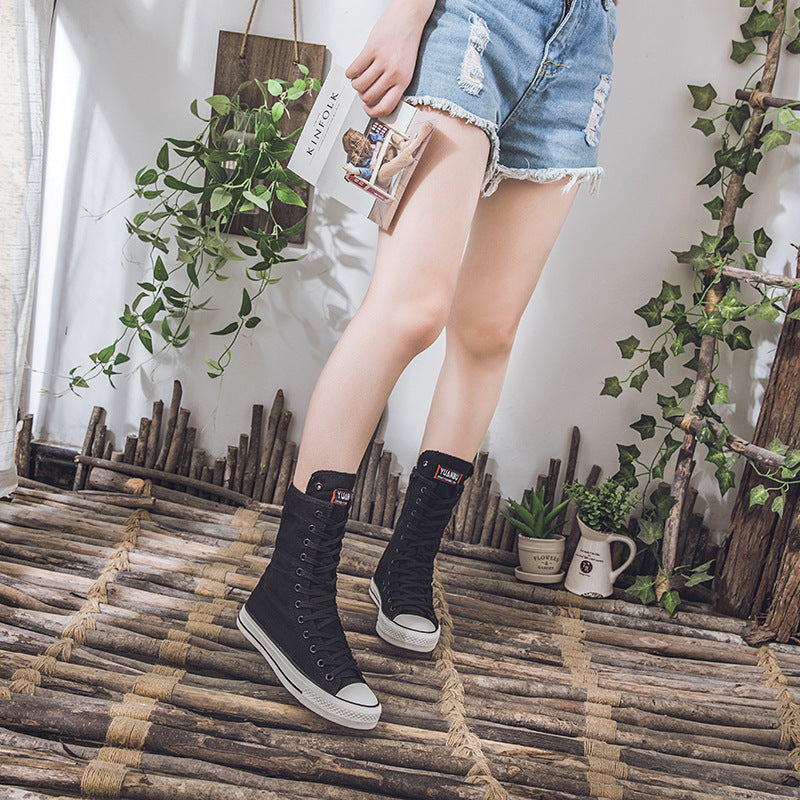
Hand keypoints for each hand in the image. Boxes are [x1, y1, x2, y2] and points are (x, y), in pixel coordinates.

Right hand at [346, 0, 435, 116]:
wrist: (409, 17)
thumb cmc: (407, 42)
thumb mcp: (406, 68)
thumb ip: (394, 83)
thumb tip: (378, 98)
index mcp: (403, 81)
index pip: (386, 107)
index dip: (373, 112)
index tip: (368, 109)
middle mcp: (394, 73)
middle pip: (369, 96)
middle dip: (362, 95)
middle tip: (363, 88)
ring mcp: (382, 61)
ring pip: (359, 85)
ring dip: (355, 83)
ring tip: (359, 77)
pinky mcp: (372, 49)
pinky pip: (354, 69)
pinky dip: (350, 72)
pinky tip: (354, 69)